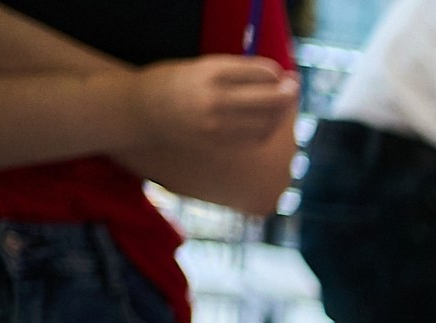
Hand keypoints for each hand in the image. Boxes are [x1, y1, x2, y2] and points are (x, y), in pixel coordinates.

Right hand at [128, 56, 296, 151]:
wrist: (142, 111)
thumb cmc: (174, 82)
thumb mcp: (202, 66)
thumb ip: (237, 71)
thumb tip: (278, 76)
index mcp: (211, 72)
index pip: (261, 73)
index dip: (276, 73)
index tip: (279, 73)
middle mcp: (216, 99)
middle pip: (270, 99)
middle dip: (288, 93)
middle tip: (293, 88)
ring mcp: (218, 124)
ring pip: (268, 122)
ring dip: (280, 113)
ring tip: (279, 105)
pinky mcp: (219, 142)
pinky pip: (256, 138)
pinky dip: (268, 129)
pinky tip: (267, 121)